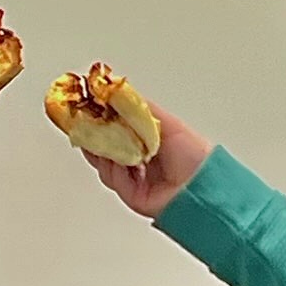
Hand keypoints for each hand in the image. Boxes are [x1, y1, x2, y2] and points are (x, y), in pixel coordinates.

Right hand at [85, 105, 211, 220]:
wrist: (200, 185)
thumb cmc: (195, 155)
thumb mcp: (165, 122)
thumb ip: (139, 108)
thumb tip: (118, 92)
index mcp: (147, 141)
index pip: (116, 128)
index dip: (101, 117)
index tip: (90, 105)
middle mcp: (139, 159)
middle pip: (105, 145)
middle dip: (94, 133)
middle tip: (84, 119)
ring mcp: (133, 177)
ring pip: (104, 162)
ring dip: (101, 148)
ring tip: (99, 135)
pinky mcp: (130, 193)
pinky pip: (112, 178)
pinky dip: (113, 167)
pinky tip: (117, 158)